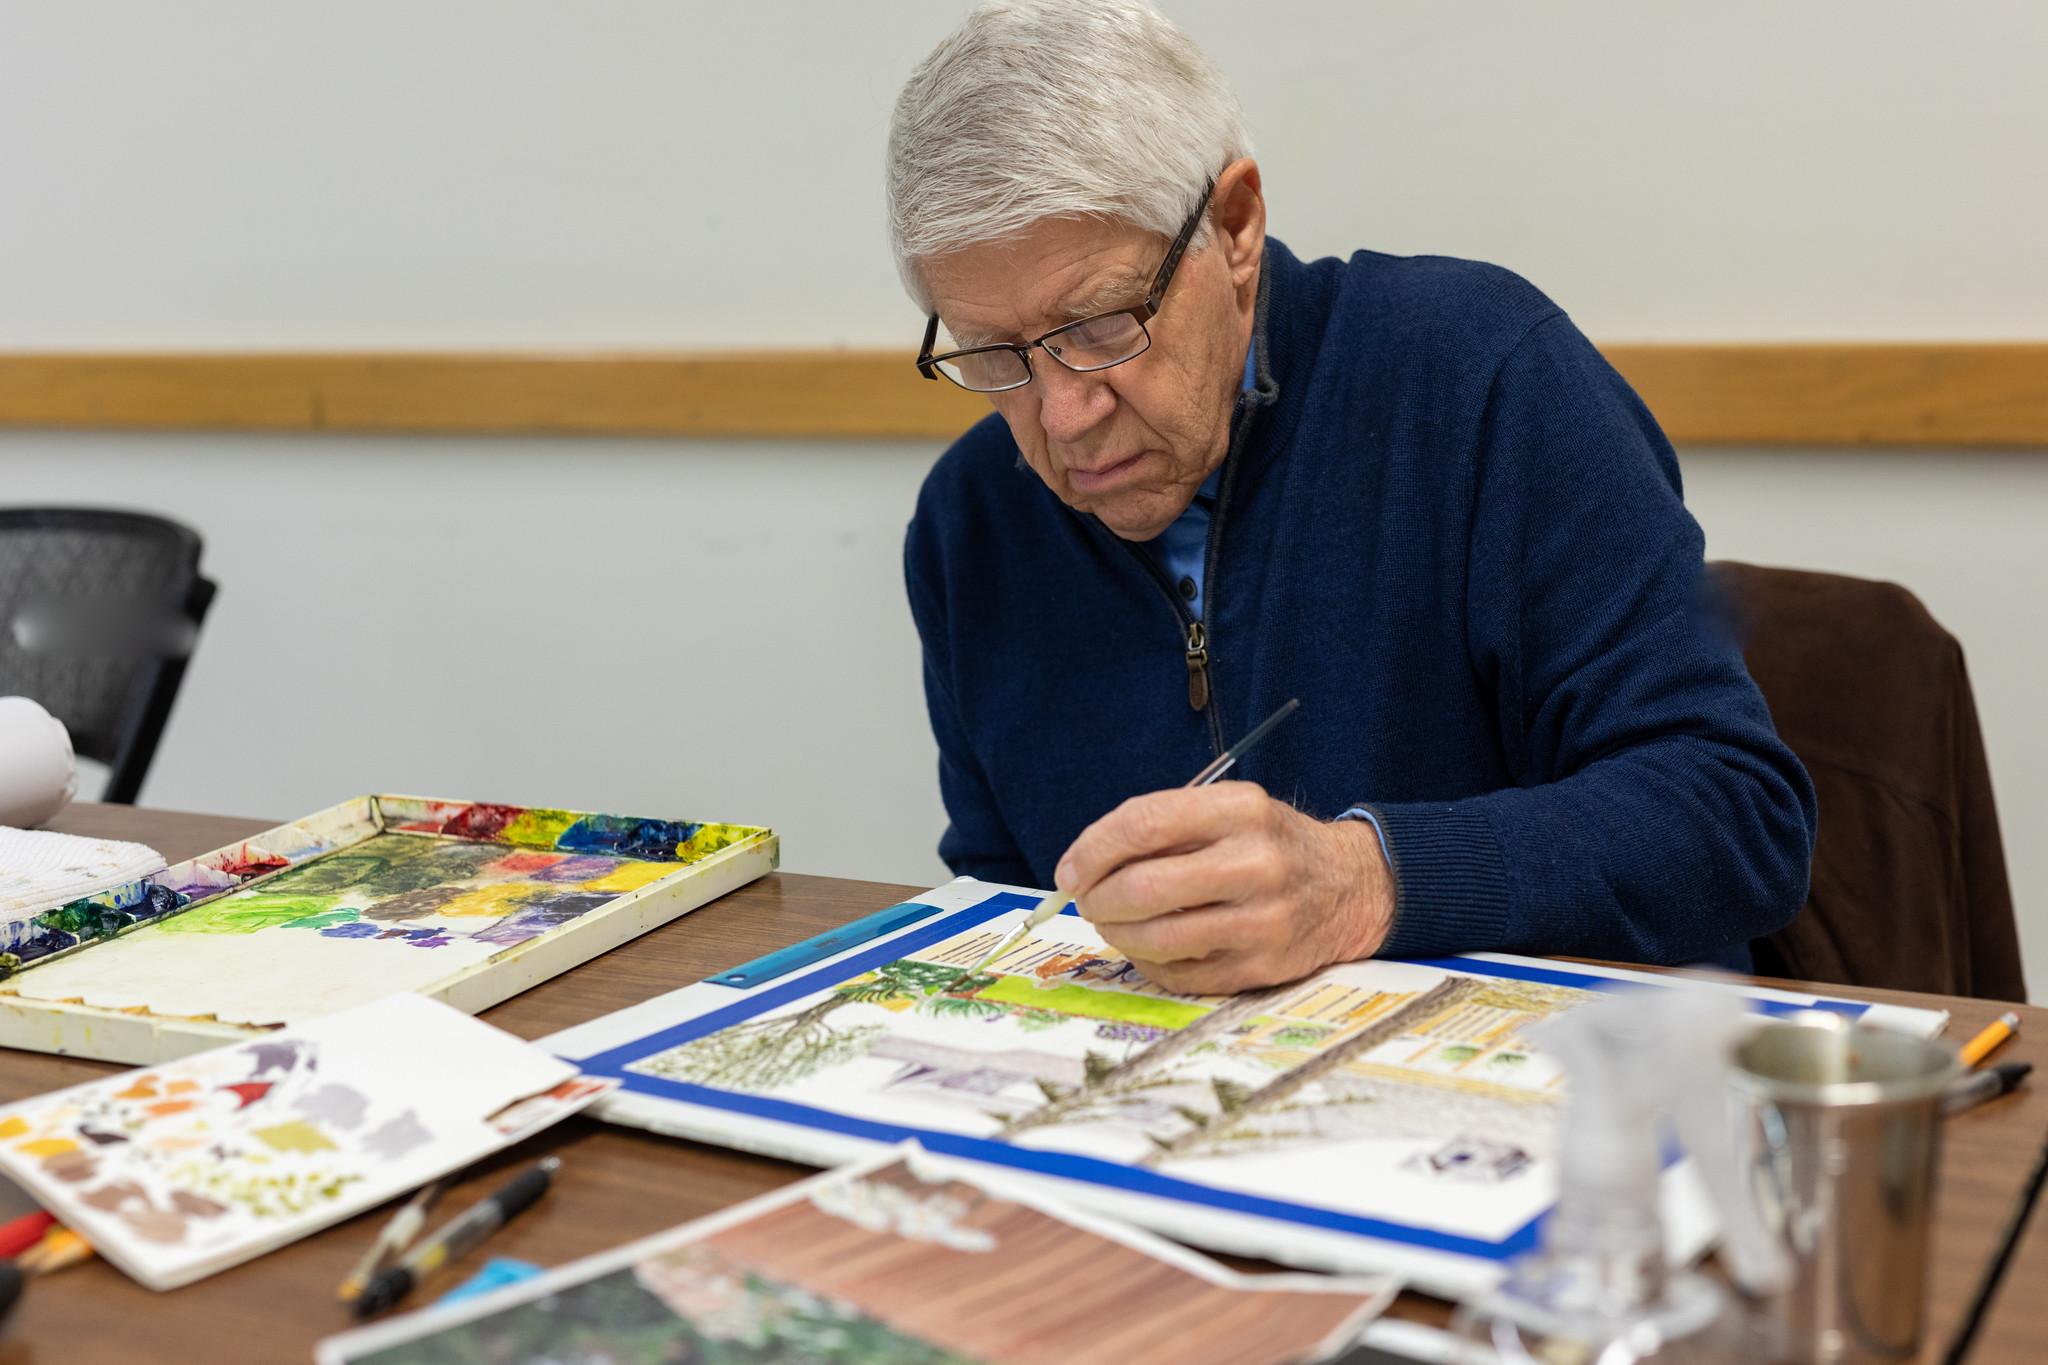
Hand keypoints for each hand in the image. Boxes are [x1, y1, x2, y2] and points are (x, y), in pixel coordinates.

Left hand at [1054, 781, 1394, 994]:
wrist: (1351, 887)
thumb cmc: (1270, 845)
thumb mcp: (1230, 810)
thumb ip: (1164, 827)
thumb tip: (1083, 865)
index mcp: (1241, 811)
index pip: (1144, 824)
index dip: (1092, 850)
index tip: (1070, 870)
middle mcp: (1256, 863)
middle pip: (1144, 887)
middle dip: (1097, 898)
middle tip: (1086, 900)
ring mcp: (1261, 921)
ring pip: (1156, 937)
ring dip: (1117, 933)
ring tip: (1113, 922)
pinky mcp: (1261, 967)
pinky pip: (1178, 973)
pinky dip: (1147, 961)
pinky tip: (1148, 945)